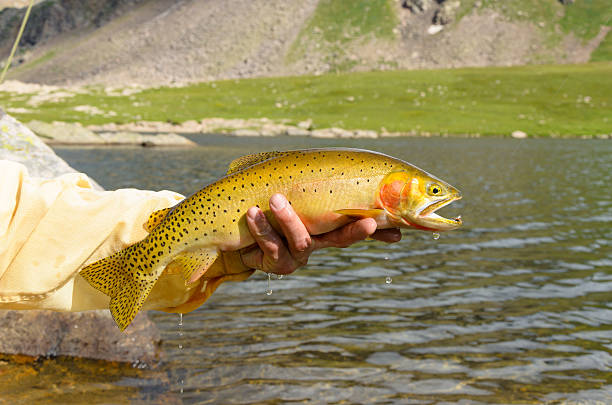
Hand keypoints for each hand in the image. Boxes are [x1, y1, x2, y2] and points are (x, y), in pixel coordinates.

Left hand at [240, 193, 400, 274]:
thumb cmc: (271, 216)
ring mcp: (295, 256)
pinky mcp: (272, 262)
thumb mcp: (293, 204)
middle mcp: (315, 244)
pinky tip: (253, 211)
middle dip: (354, 232)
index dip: (372, 230)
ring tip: (276, 199)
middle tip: (369, 221)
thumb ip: (315, 199)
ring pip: (301, 241)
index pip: (353, 227)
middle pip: (338, 240)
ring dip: (289, 218)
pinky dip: (261, 227)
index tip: (391, 228)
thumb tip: (354, 190)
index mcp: (324, 229)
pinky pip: (270, 244)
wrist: (238, 236)